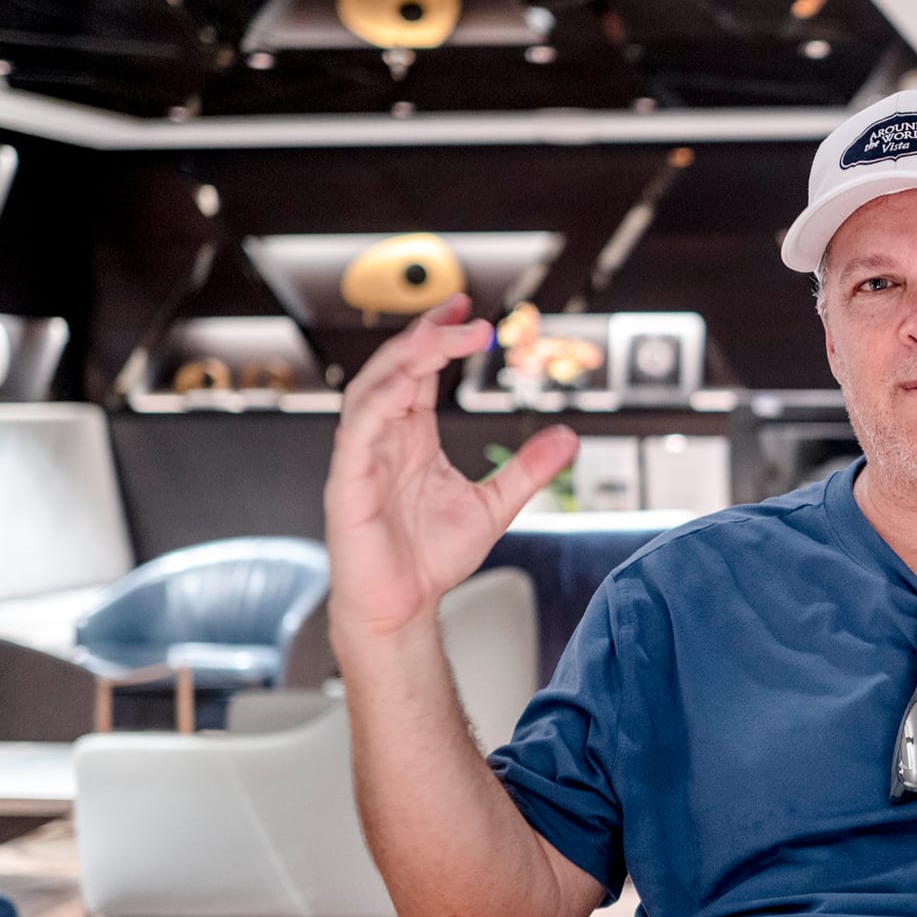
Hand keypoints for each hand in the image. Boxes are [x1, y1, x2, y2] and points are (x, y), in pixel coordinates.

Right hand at [324, 293, 578, 639]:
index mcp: (412, 436)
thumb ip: (527, 469)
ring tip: (439, 336)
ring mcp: (363, 457)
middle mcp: (385, 438)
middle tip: (465, 314)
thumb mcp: (494, 505)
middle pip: (396, 366)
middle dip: (428, 334)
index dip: (442, 335)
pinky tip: (404, 386)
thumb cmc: (429, 558)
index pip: (421, 370)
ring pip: (372, 388)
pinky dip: (378, 404)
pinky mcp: (348, 482)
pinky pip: (357, 432)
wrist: (402, 607)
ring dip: (404, 358)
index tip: (470, 310)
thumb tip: (568, 437)